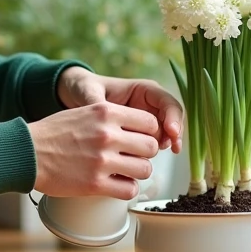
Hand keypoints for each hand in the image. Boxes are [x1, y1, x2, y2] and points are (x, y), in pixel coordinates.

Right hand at [27, 102, 160, 199]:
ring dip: (137, 173)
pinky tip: (116, 185)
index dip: (149, 133)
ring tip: (124, 172)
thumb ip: (109, 117)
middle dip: (144, 154)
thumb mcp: (83, 112)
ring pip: (145, 169)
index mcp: (106, 111)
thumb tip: (136, 128)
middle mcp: (107, 134)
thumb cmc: (52, 133)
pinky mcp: (95, 184)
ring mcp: (102, 160)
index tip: (140, 140)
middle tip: (132, 158)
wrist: (26, 153)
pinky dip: (126, 189)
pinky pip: (130, 190)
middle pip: (151, 146)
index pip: (149, 122)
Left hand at [57, 67, 183, 153]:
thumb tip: (100, 112)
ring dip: (164, 145)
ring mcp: (146, 122)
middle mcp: (150, 105)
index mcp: (144, 90)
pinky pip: (151, 145)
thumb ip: (96, 101)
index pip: (168, 102)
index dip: (174, 117)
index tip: (171, 132)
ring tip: (154, 155)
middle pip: (173, 121)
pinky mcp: (139, 136)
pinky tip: (144, 162)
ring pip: (165, 136)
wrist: (76, 98)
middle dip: (173, 135)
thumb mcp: (88, 91)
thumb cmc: (85, 89)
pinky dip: (150, 153)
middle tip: (170, 148)